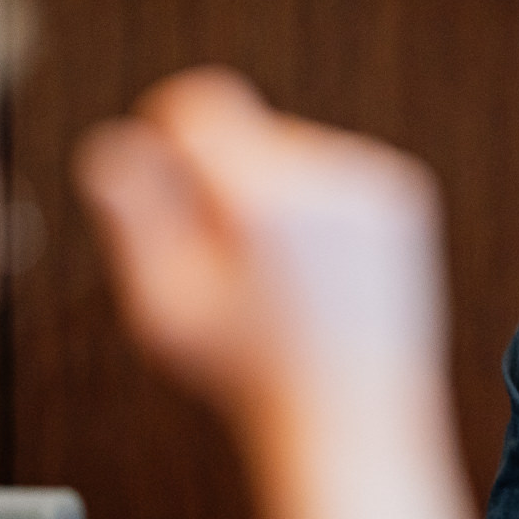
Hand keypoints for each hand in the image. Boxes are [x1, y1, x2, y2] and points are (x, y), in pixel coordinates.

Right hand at [74, 66, 445, 409]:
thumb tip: (115, 147)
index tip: (159, 166)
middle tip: (226, 262)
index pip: (199, 105)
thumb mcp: (164, 305)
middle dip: (225, 179)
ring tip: (277, 278)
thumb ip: (132, 217)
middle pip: (247, 131)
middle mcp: (327, 177)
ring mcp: (373, 184)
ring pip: (293, 153)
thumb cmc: (250, 373)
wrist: (351, 414)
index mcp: (262, 196)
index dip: (166, 132)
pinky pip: (338, 172)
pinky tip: (314, 271)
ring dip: (273, 195)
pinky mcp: (403, 196)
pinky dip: (319, 208)